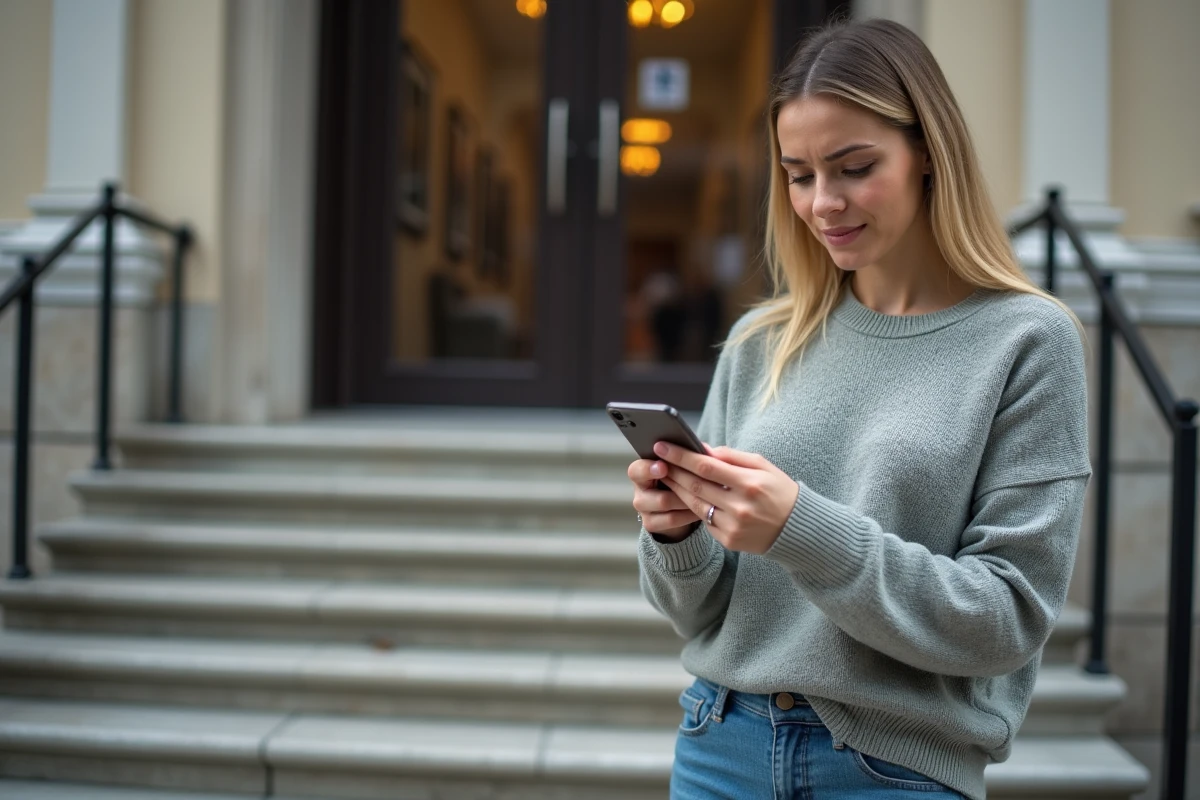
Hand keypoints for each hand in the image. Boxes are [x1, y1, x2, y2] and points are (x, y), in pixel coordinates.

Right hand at [627, 454, 702, 538]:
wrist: (680, 508)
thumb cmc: (682, 479)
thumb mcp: (684, 466)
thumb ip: (690, 455)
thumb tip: (704, 449)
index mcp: (642, 470)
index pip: (637, 469)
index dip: (648, 468)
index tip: (663, 466)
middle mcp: (639, 489)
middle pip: (650, 488)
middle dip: (674, 483)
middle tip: (694, 482)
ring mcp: (643, 508)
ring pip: (664, 502)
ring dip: (685, 498)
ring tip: (705, 495)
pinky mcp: (650, 524)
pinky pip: (671, 519)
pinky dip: (688, 514)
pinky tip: (701, 510)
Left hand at [652, 441, 799, 553]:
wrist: (797, 529)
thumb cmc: (779, 491)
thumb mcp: (763, 466)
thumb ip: (732, 456)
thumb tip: (702, 448)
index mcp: (750, 484)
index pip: (706, 467)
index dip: (681, 456)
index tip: (663, 446)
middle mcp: (740, 507)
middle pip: (695, 486)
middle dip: (673, 471)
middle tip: (657, 459)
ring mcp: (734, 526)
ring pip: (695, 505)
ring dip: (677, 489)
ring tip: (666, 475)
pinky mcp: (729, 541)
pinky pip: (704, 521)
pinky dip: (693, 507)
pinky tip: (684, 495)